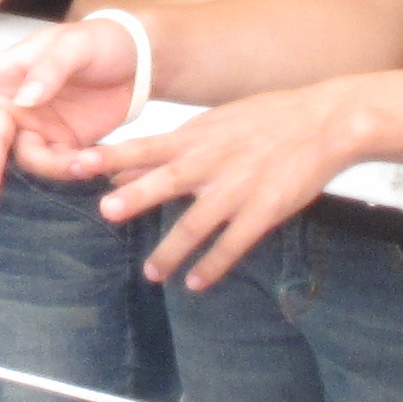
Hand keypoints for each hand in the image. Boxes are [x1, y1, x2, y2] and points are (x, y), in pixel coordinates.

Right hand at [0, 15, 141, 210]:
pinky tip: (95, 158)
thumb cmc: (102, 43)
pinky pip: (55, 167)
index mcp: (10, 72)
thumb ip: (51, 69)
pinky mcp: (62, 144)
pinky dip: (73, 169)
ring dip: (55, 168)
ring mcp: (38, 126)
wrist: (141, 63)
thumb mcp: (78, 46)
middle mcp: (16, 101)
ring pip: (28, 161)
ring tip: (90, 159)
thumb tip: (24, 97)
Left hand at [91, 83, 363, 289]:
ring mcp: (239, 188)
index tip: (77, 163)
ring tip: (151, 273)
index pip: (145, 146)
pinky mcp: (264, 210)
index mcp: (198, 136)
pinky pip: (233, 244)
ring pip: (197, 224)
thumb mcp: (215, 123)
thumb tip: (128, 164)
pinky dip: (213, 265)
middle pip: (167, 180)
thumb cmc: (267, 119)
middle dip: (136, 195)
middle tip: (107, 211)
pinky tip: (196, 282)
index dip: (111, 156)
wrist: (325, 123)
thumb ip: (172, 147)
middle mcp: (213, 161)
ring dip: (171, 251)